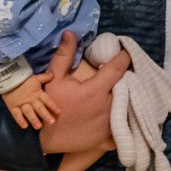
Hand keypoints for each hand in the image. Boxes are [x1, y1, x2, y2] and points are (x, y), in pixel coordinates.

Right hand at [2, 73, 58, 129]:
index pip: (47, 100)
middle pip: (39, 108)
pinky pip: (16, 114)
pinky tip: (24, 126)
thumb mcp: (35, 78)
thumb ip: (44, 78)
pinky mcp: (12, 106)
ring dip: (34, 120)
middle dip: (46, 115)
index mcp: (37, 93)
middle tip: (51, 122)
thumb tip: (53, 74)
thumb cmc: (23, 79)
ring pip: (29, 112)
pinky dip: (20, 120)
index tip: (58, 112)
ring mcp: (21, 103)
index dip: (53, 106)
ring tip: (38, 127)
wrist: (7, 78)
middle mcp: (31, 99)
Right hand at [39, 31, 129, 153]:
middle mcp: (108, 107)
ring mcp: (111, 124)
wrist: (42, 138)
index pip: (117, 69)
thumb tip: (70, 33)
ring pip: (128, 105)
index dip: (122, 58)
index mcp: (95, 91)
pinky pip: (126, 125)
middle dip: (126, 78)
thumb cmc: (49, 105)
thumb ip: (65, 55)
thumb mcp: (55, 78)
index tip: (124, 53)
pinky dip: (126, 118)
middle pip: (126, 87)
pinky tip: (123, 111)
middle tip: (122, 73)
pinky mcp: (111, 137)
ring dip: (128, 96)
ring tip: (123, 90)